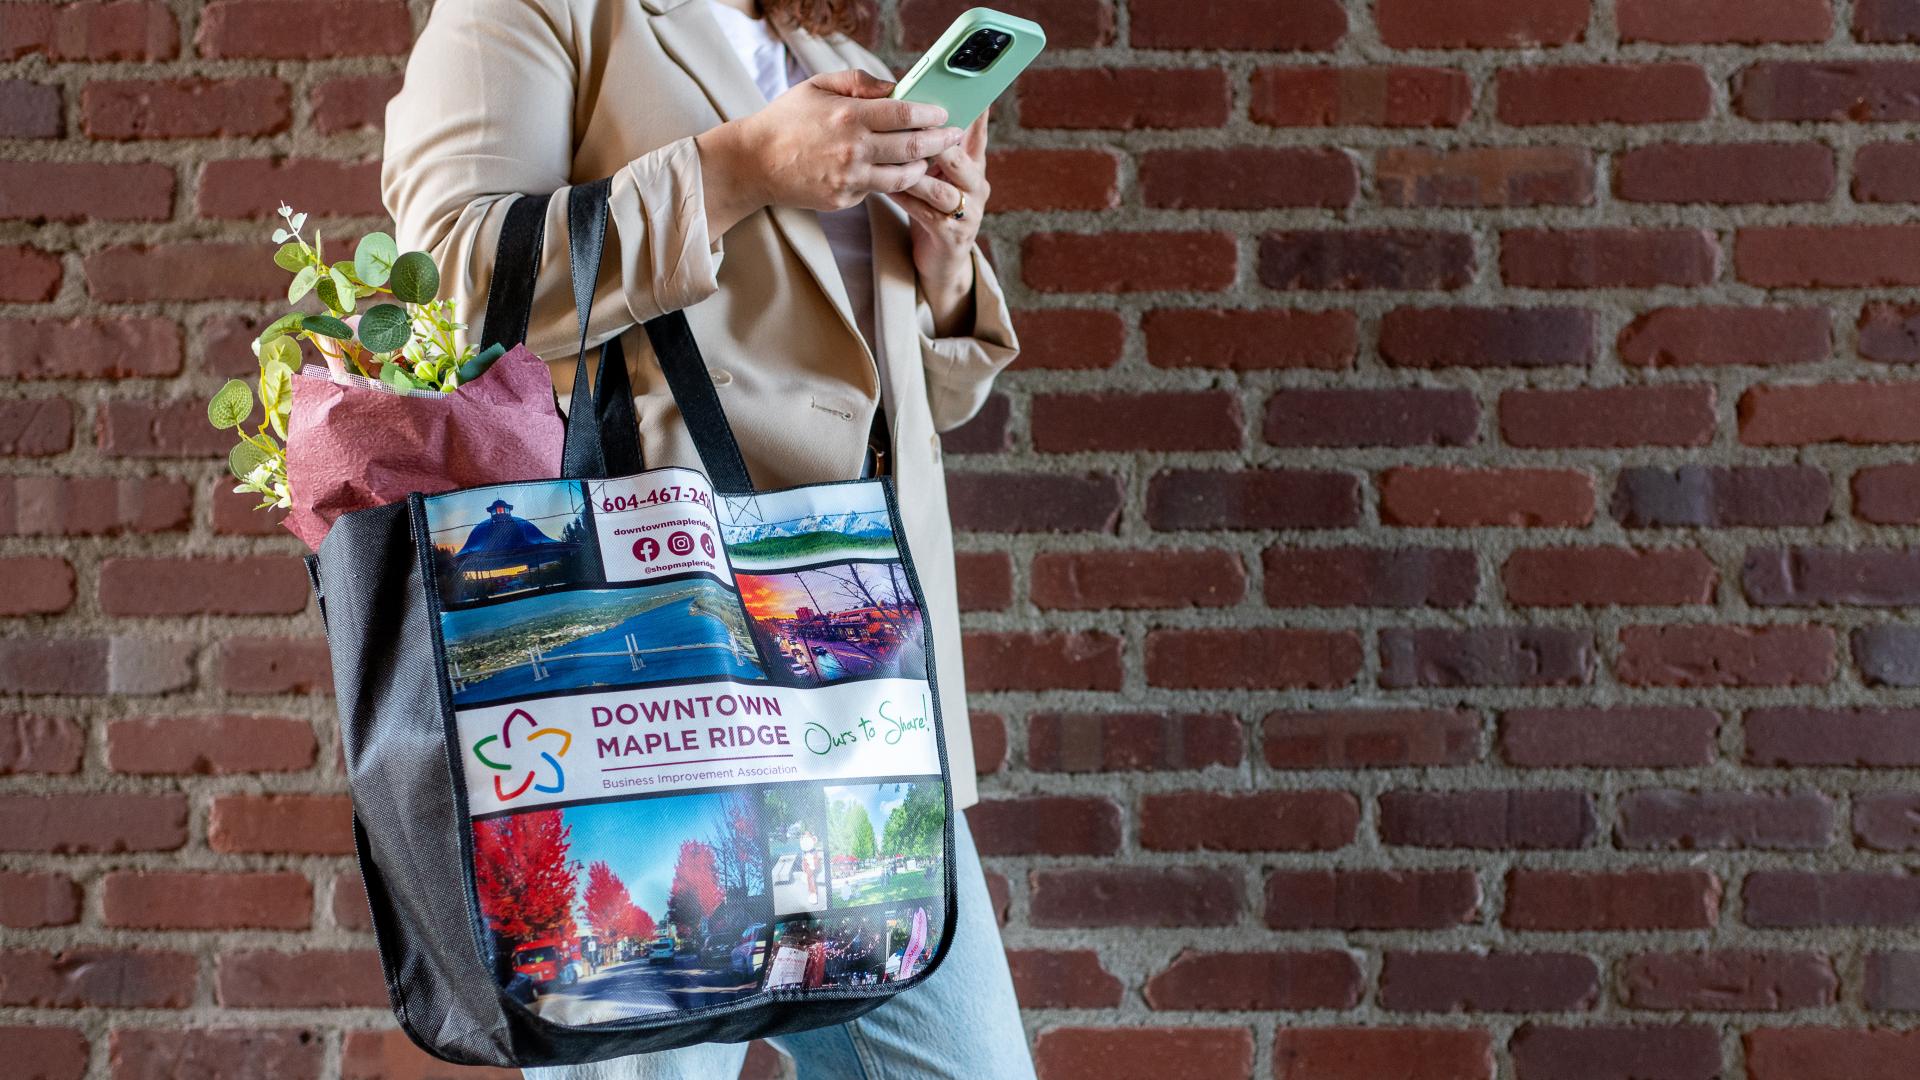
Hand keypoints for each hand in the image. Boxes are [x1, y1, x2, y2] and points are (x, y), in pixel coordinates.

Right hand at [697, 70, 961, 231]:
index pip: (905, 114)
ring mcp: (849, 178)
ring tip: (931, 157)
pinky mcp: (844, 199)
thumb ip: (859, 82)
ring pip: (902, 176)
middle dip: (939, 141)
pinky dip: (894, 181)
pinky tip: (902, 172)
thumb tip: (894, 87)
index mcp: (849, 115)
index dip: (930, 114)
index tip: (943, 113)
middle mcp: (853, 148)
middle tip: (953, 136)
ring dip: (923, 167)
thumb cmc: (786, 120)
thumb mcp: (818, 86)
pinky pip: (878, 190)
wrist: (754, 162)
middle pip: (912, 147)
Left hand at [886, 109, 989, 336]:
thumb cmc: (935, 207)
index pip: (977, 133)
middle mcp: (976, 186)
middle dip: (939, 142)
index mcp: (974, 166)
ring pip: (942, 189)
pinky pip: (926, 213)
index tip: (971, 90)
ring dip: (917, 174)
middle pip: (961, 159)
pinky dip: (906, 199)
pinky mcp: (952, 235)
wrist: (942, 261)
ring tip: (897, 160)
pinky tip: (887, 188)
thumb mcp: (942, 174)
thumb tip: (916, 109)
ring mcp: (967, 212)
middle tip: (919, 127)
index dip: (976, 113)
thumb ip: (936, 147)